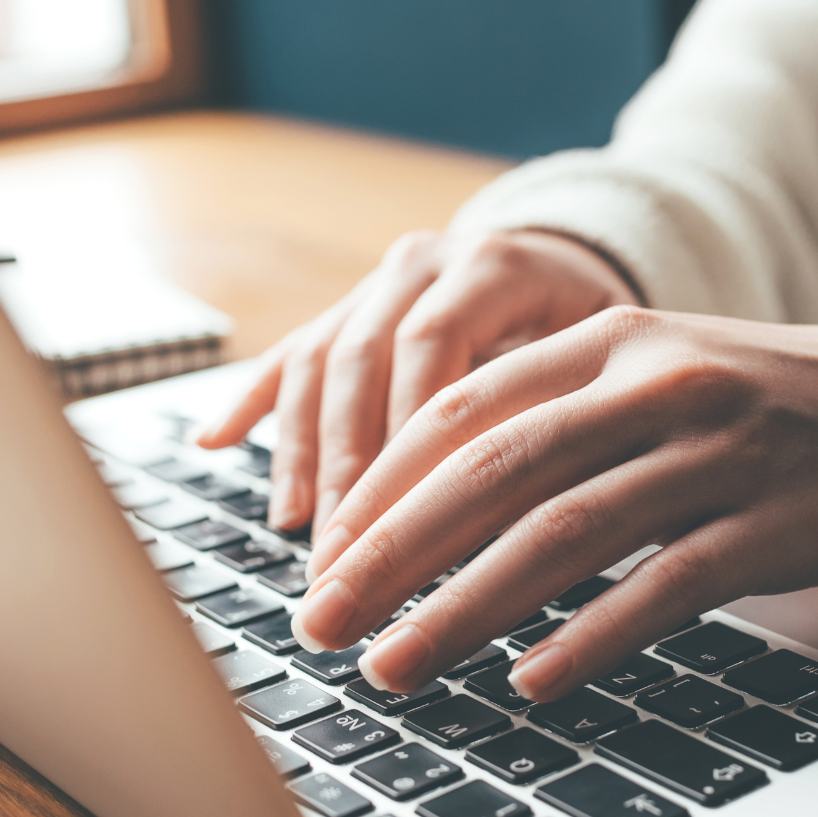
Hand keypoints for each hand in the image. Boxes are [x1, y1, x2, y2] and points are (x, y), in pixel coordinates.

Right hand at [193, 228, 637, 533]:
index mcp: (494, 266)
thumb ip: (565, 408)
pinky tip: (212, 443)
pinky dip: (251, 401)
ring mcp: (378, 283)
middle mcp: (425, 263)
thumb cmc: (602, 333)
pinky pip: (290, 353)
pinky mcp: (347, 308)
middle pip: (364, 360)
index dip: (410, 435)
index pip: (435, 348)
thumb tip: (540, 513)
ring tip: (296, 528)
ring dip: (302, 452)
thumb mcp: (605, 357)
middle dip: (348, 466)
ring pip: (320, 361)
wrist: (574, 262)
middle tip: (342, 554)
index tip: (401, 519)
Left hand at [290, 307, 817, 702]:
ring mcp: (716, 452)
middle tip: (321, 622)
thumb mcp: (649, 377)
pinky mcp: (770, 524)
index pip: (462, 410)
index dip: (379, 487)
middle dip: (391, 555)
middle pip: (494, 470)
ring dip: (464, 609)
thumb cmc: (756, 407)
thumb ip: (548, 419)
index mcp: (609, 340)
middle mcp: (655, 383)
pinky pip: (663, 586)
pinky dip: (589, 637)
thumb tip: (416, 509)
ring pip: (564, 532)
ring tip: (395, 666)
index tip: (321, 556)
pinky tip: (529, 682)